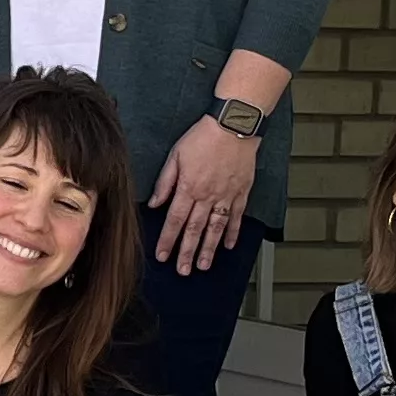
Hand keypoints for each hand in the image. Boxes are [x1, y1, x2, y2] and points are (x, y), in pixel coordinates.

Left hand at [149, 114, 261, 273]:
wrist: (234, 126)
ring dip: (209, 249)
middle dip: (187, 252)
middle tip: (183, 270)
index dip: (168, 240)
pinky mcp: (241, 192)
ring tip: (203, 265)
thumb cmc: (203, 137)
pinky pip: (237, 217)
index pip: (175, 220)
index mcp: (188, 188)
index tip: (162, 256)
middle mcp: (207, 196)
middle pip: (195, 230)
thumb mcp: (175, 155)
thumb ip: (165, 182)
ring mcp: (226, 196)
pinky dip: (233, 232)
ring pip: (216, 228)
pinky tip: (229, 245)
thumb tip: (154, 203)